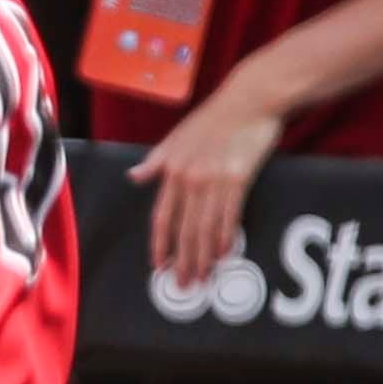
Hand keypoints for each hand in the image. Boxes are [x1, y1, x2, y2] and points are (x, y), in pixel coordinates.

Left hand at [129, 72, 286, 290]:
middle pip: (183, 228)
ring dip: (203, 255)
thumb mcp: (176, 137)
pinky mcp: (238, 177)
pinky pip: (230, 214)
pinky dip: (226, 236)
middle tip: (182, 284)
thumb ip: (156, 160)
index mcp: (171, 169)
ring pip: (205, 226)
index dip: (160, 243)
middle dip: (182, 259)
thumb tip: (134, 177)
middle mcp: (189, 177)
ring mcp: (213, 178)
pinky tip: (224, 253)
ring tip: (202, 277)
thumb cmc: (213, 118)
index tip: (158, 265)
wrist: (249, 99)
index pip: (161, 215)